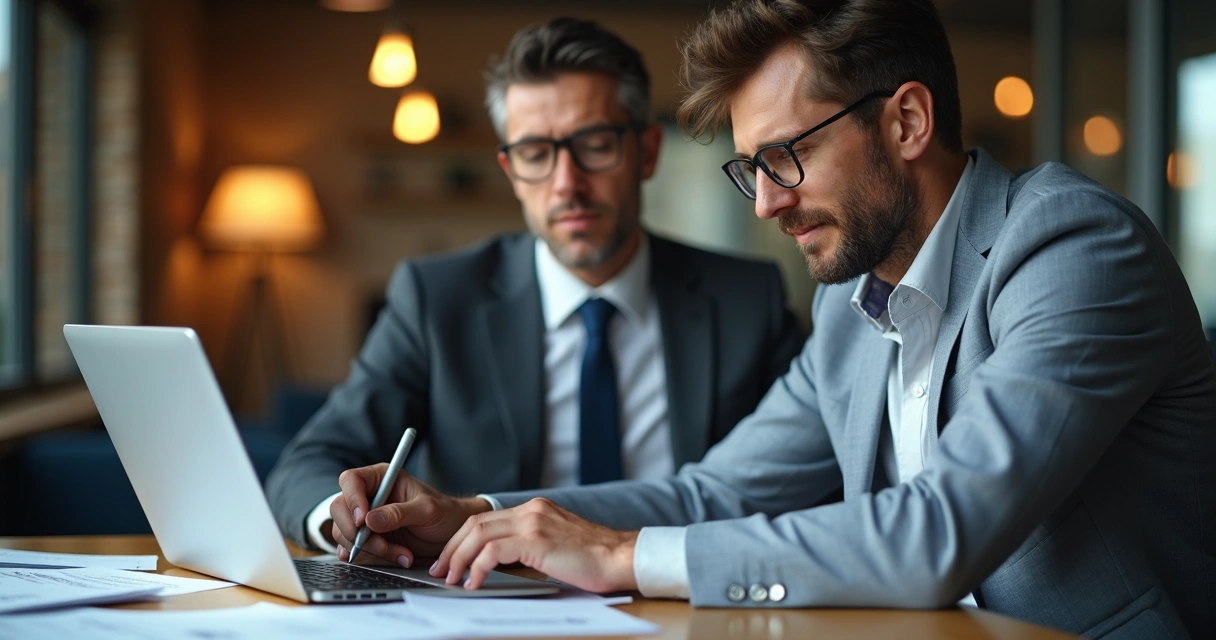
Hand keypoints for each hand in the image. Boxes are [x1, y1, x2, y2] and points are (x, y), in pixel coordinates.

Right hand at [330, 463, 489, 568]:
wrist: (453, 535)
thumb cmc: (444, 513)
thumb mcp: (427, 510)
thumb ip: (399, 513)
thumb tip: (371, 520)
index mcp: (381, 478)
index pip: (351, 480)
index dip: (352, 499)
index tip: (364, 520)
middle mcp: (369, 497)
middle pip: (340, 509)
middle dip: (356, 531)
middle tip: (381, 544)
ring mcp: (365, 520)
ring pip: (344, 533)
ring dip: (368, 549)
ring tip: (401, 554)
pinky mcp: (367, 540)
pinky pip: (352, 550)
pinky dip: (369, 558)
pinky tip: (392, 558)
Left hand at [430, 497, 638, 592]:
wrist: (619, 557)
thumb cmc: (594, 559)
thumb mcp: (554, 545)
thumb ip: (528, 546)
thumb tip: (498, 564)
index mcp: (534, 509)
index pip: (485, 519)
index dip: (461, 540)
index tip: (450, 560)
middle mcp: (531, 510)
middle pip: (475, 523)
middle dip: (452, 548)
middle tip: (441, 570)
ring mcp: (533, 522)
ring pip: (479, 535)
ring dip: (459, 559)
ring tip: (452, 579)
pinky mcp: (536, 539)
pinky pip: (493, 552)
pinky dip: (478, 567)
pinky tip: (475, 583)